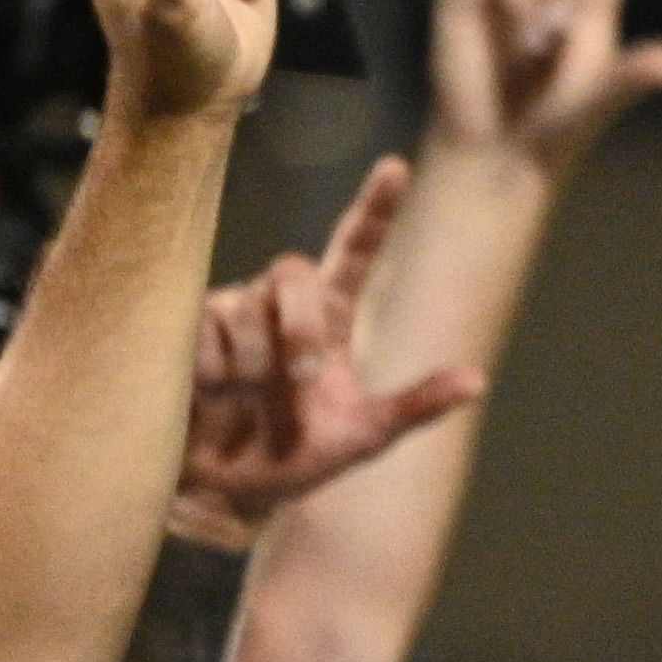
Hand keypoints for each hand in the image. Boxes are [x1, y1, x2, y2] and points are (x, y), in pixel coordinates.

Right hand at [168, 157, 483, 542]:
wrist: (222, 493)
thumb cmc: (292, 460)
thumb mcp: (361, 439)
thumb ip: (414, 408)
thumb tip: (478, 381)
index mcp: (331, 318)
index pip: (354, 250)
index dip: (374, 209)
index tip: (395, 168)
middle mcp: (280, 304)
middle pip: (290, 271)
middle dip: (298, 323)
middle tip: (303, 374)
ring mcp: (230, 311)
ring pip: (244, 306)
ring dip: (253, 364)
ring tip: (246, 401)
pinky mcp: (183, 328)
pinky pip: (202, 331)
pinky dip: (213, 373)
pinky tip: (207, 397)